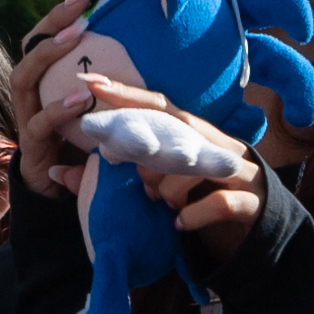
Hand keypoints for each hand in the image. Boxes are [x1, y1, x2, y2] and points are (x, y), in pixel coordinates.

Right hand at [6, 0, 94, 193]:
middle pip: (31, 43)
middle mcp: (29, 86)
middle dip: (54, 20)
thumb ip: (101, 53)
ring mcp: (26, 113)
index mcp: (43, 69)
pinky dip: (59, 109)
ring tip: (75, 38)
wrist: (63, 182)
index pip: (47, 24)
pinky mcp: (34, 144)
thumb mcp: (94, 87)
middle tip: (83, 2)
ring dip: (48, 54)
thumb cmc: (79, 127)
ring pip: (24, 76)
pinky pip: (40, 122)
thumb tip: (120, 15)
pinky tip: (82, 97)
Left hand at [70, 75, 265, 265]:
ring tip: (159, 202)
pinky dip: (192, 214)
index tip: (88, 81)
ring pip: (195, 165)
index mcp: (193, 133)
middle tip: (131, 168)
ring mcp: (238, 170)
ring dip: (168, 187)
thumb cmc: (198, 200)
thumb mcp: (154, 186)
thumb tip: (55, 173)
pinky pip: (219, 201)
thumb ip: (110, 179)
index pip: (156, 104)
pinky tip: (177, 224)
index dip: (124, 92)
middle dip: (149, 142)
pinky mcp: (251, 201)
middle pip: (180, 124)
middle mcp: (217, 142)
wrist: (258, 232)